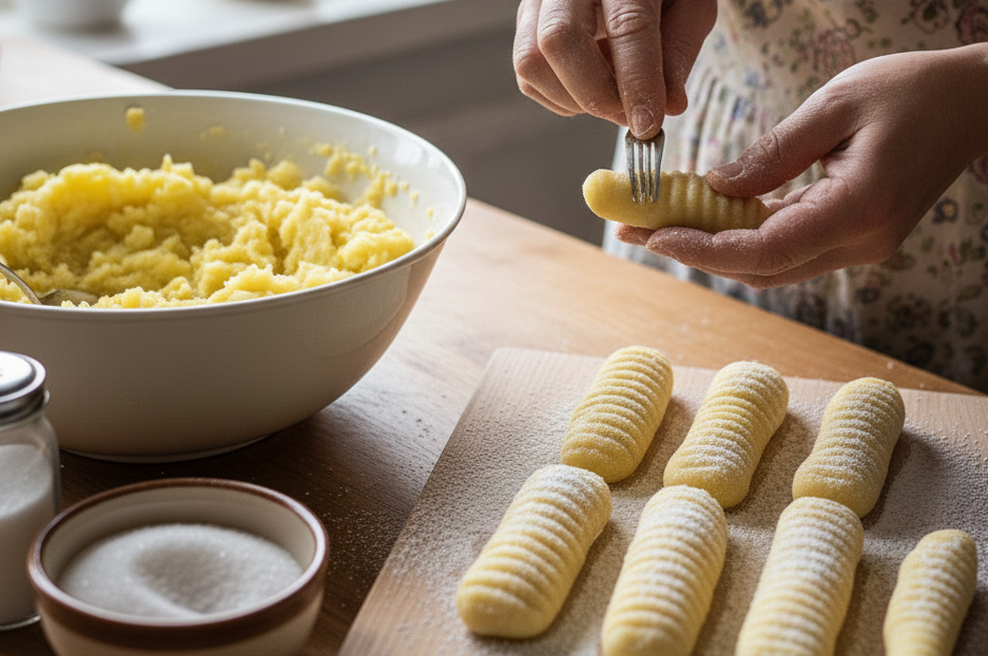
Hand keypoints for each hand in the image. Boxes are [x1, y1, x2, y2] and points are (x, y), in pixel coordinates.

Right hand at [513, 0, 716, 137]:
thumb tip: (669, 106)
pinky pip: (527, 75)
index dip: (637, 81)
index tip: (648, 124)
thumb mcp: (689, 5)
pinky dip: (558, 98)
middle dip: (596, 94)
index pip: (627, 26)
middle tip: (627, 117)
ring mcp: (539, 1)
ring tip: (610, 99)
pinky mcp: (525, 23)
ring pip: (531, 61)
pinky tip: (588, 89)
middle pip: (560, 40)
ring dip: (572, 99)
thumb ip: (680, 48)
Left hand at [617, 45, 987, 286]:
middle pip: (759, 268)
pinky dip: (743, 235)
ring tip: (660, 219)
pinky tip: (706, 214)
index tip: (653, 234)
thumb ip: (771, 153)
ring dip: (713, 246)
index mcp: (858, 209)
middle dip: (693, 251)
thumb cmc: (911, 92)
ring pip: (770, 264)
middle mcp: (859, 242)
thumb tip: (714, 186)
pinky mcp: (853, 238)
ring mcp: (859, 246)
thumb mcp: (834, 106)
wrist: (973, 104)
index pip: (764, 251)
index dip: (702, 249)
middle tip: (637, 226)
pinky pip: (787, 247)